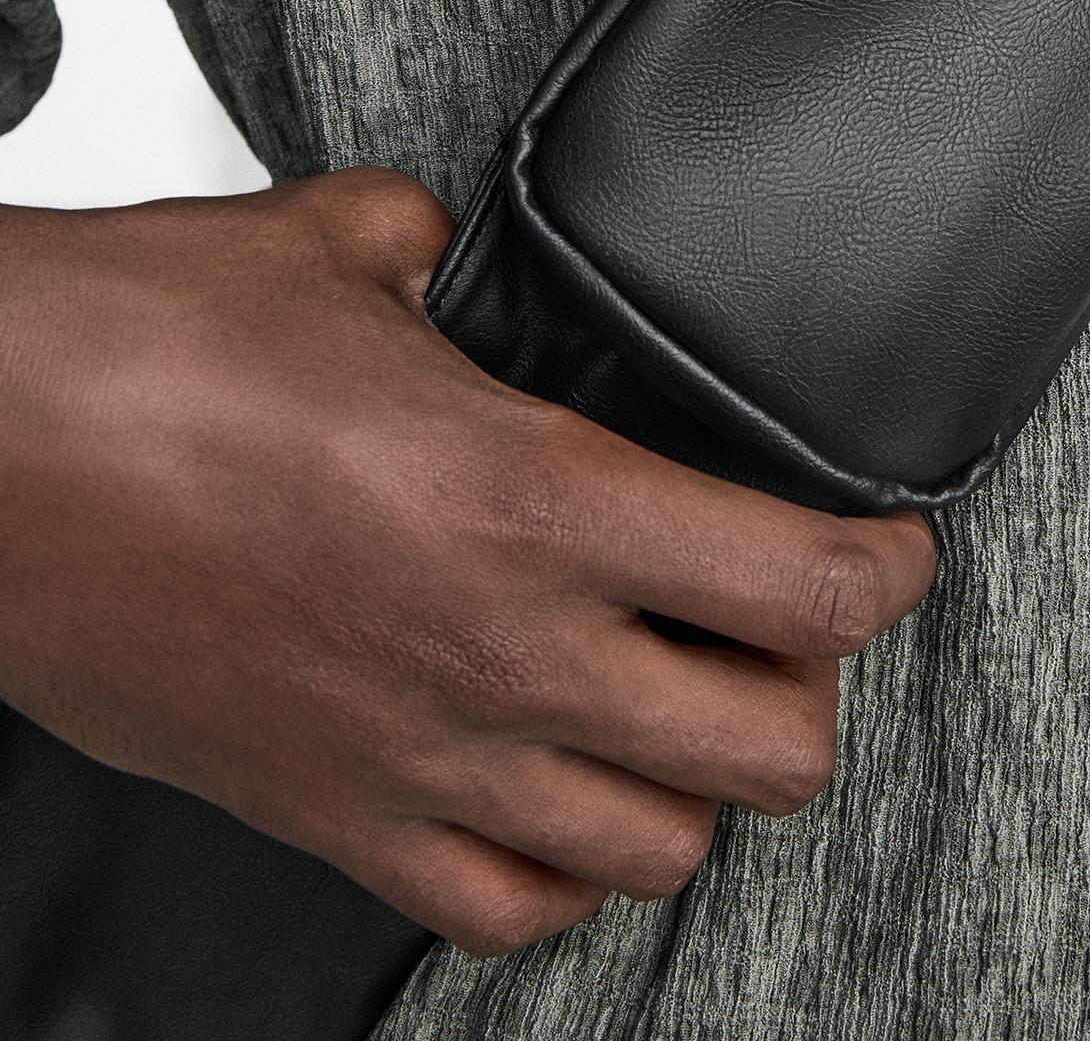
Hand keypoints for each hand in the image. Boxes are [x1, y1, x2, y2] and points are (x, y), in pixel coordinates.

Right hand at [0, 169, 935, 953]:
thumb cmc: (136, 354)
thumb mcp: (334, 241)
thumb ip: (435, 249)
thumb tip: (452, 256)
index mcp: (532, 497)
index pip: (803, 583)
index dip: (886, 566)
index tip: (890, 541)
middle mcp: (503, 653)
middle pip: (772, 750)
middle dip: (812, 686)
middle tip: (786, 617)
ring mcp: (421, 758)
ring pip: (658, 848)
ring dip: (696, 779)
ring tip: (677, 697)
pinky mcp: (332, 820)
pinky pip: (506, 912)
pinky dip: (565, 867)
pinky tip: (555, 789)